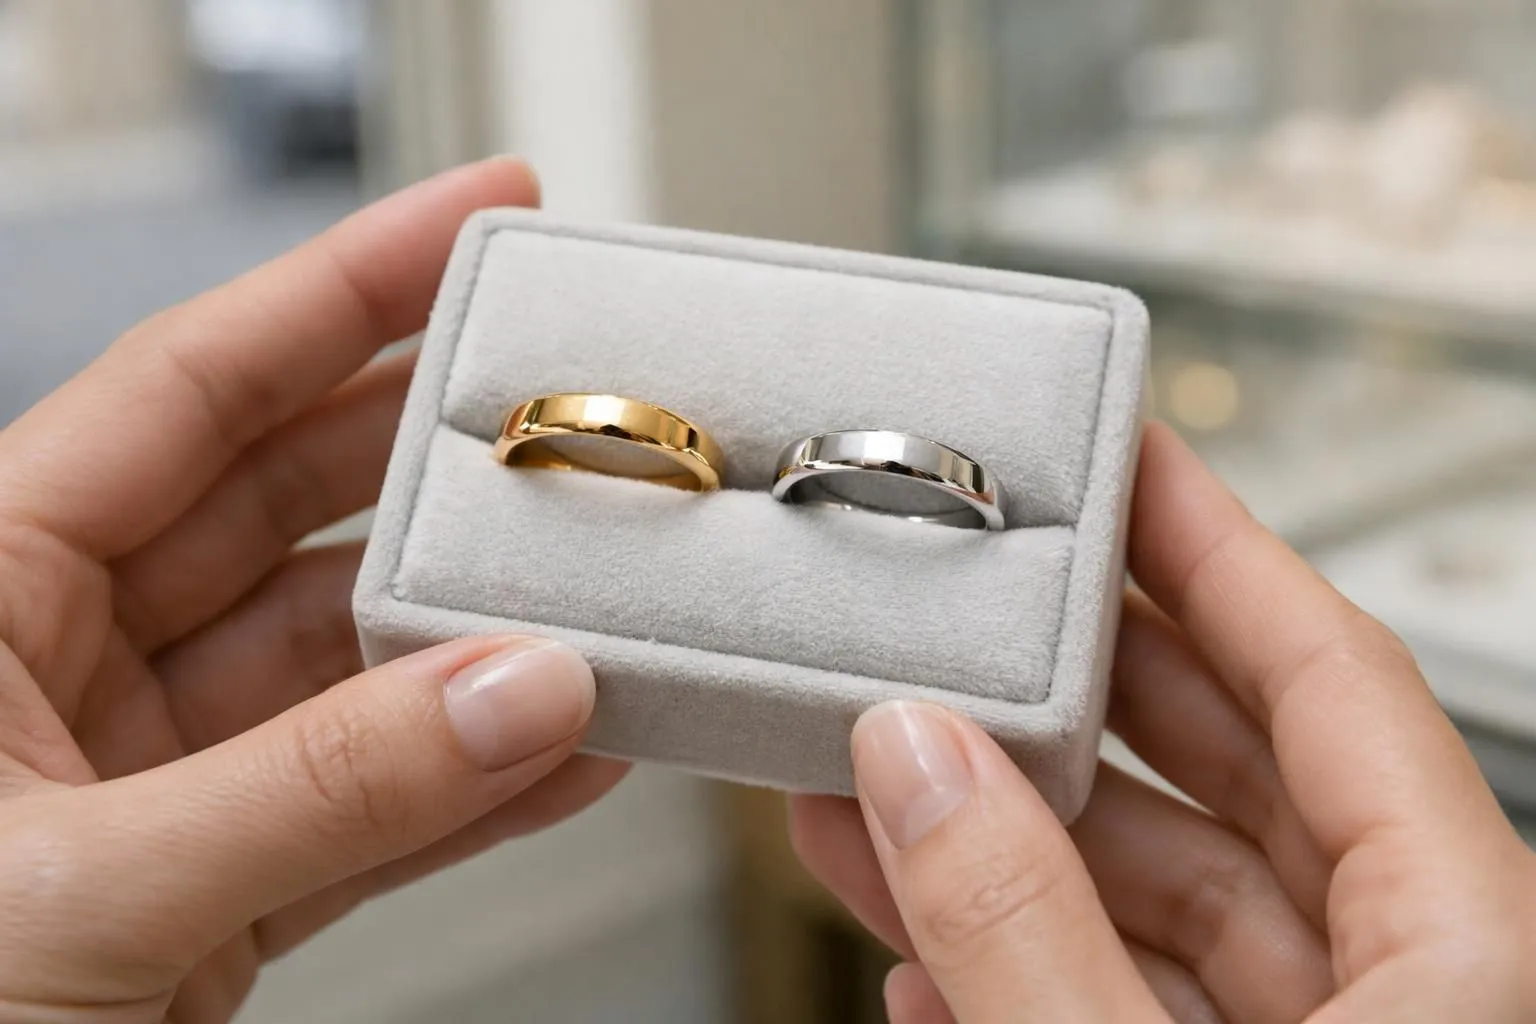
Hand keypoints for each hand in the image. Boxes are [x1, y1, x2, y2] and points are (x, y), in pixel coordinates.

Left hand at [0, 159, 628, 1022]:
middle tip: (569, 408)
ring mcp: (146, 779)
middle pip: (288, 505)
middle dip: (436, 456)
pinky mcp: (208, 890)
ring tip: (598, 600)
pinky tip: (565, 752)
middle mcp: (60, 664)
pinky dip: (467, 788)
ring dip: (475, 648)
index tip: (472, 221)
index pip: (190, 387)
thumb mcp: (71, 899)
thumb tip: (518, 696)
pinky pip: (364, 805)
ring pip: (344, 665)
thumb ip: (315, 794)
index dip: (341, 287)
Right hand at [791, 423, 1535, 1022]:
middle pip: (1234, 772)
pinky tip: (924, 958)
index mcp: (1467, 954)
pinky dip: (1021, 973)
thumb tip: (916, 764)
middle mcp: (1416, 992)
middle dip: (1074, 693)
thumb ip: (1025, 929)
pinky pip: (1130, 1006)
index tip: (1130, 456)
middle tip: (974, 612)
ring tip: (870, 792)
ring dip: (1001, 850)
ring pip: (1159, 903)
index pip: (1336, 676)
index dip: (1218, 547)